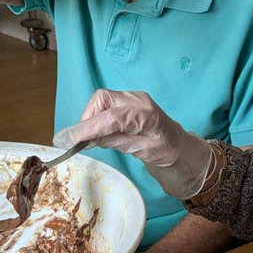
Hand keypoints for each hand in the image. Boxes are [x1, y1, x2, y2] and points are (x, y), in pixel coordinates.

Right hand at [52, 89, 214, 198]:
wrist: (184, 150)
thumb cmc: (169, 153)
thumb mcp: (145, 153)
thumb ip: (118, 142)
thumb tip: (89, 139)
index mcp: (146, 113)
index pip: (111, 117)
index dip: (87, 127)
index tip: (67, 139)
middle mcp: (138, 101)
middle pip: (102, 100)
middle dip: (87, 119)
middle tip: (78, 142)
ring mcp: (133, 100)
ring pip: (101, 102)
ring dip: (90, 120)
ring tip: (85, 140)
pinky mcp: (128, 105)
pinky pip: (105, 107)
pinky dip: (96, 119)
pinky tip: (94, 135)